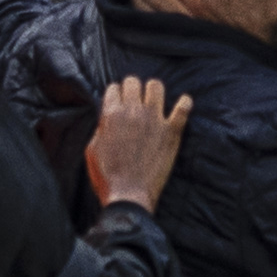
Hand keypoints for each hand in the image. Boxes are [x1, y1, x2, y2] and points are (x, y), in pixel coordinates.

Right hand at [85, 74, 186, 209]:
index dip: (116, 94)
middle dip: (133, 88)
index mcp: (111, 114)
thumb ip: (100, 129)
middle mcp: (133, 111)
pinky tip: (184, 103)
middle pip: (134, 81)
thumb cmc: (107, 176)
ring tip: (154, 100)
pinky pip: (183, 108)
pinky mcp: (172, 132)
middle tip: (135, 100)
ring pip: (156, 86)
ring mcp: (154, 120)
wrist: (129, 195)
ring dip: (154, 91)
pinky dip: (185, 104)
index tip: (119, 101)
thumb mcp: (92, 150)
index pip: (114, 88)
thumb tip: (107, 120)